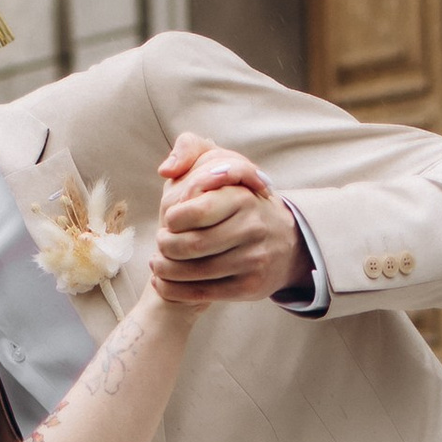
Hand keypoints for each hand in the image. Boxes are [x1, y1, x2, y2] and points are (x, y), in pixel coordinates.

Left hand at [148, 136, 306, 304]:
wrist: (284, 241)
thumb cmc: (239, 199)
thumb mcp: (222, 161)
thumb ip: (190, 149)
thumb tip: (166, 170)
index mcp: (242, 197)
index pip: (197, 210)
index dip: (173, 219)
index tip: (169, 219)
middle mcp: (253, 228)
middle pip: (193, 245)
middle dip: (166, 246)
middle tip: (160, 243)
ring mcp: (254, 259)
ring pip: (196, 271)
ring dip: (166, 269)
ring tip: (157, 263)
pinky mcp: (251, 287)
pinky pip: (204, 293)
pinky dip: (176, 290)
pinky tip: (164, 282)